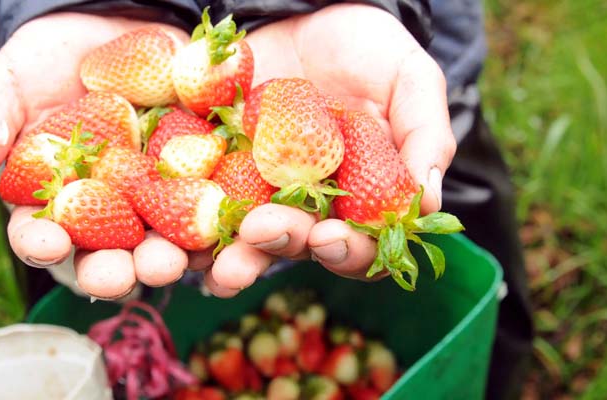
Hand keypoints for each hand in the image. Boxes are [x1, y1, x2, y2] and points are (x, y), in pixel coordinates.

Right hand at [0, 13, 196, 298]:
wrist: (118, 15)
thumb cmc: (49, 57)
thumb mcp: (6, 91)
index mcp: (57, 204)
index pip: (45, 238)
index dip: (43, 245)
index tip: (44, 243)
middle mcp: (110, 213)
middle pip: (109, 254)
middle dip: (114, 268)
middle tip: (122, 272)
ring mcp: (161, 198)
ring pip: (165, 241)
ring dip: (168, 258)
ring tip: (171, 261)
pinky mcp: (208, 178)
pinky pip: (217, 208)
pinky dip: (220, 225)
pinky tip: (224, 234)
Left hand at [205, 4, 456, 295]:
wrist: (305, 8)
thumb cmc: (367, 48)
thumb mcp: (408, 80)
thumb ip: (424, 135)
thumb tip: (429, 203)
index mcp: (354, 199)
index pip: (358, 245)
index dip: (350, 251)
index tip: (334, 238)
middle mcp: (302, 206)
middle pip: (294, 246)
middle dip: (279, 245)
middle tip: (262, 231)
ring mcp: (253, 190)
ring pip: (241, 236)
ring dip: (230, 253)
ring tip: (217, 259)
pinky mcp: (211, 165)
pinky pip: (195, 202)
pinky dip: (184, 222)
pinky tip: (176, 235)